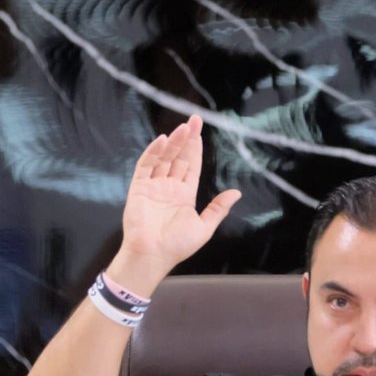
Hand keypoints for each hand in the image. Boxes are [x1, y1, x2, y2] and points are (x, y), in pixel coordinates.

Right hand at [115, 115, 241, 288]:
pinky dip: (153, 153)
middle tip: (194, 120)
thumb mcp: (204, 227)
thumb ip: (218, 208)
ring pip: (164, 158)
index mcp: (184, 194)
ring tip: (183, 128)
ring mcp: (153, 186)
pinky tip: (163, 141)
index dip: (196, 148)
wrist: (153, 256)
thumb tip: (236, 193)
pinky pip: (146, 166)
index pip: (191, 166)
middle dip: (187, 139)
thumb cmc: (178, 245)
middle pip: (178, 157)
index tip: (200, 131)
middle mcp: (169, 187)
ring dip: (174, 142)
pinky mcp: (139, 188)